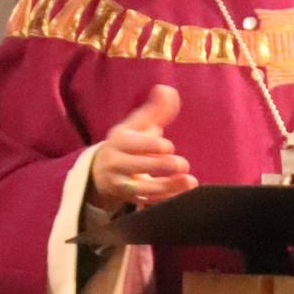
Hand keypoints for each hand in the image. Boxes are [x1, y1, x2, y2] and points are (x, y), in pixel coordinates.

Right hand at [88, 84, 197, 211]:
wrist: (103, 172)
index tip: (168, 146)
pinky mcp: (130, 200)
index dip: (149, 145)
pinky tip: (184, 194)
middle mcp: (116, 163)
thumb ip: (156, 110)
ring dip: (167, 187)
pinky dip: (167, 199)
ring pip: (142, 188)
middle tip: (182, 164)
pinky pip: (148, 202)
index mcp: (118, 141)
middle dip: (159, 165)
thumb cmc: (129, 143)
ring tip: (190, 181)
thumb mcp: (138, 125)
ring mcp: (121, 184)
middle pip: (135, 166)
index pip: (131, 144)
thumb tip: (168, 90)